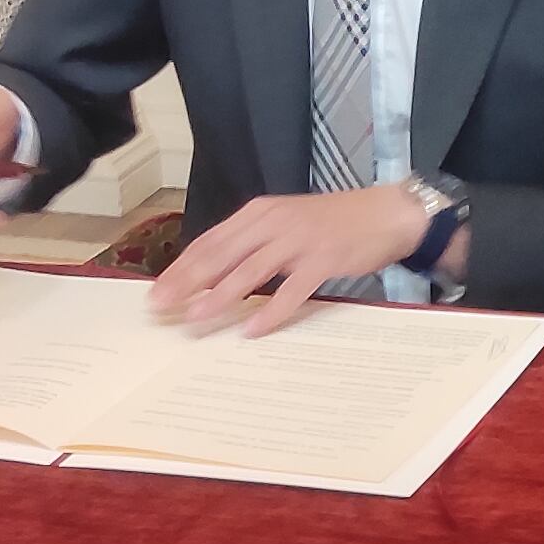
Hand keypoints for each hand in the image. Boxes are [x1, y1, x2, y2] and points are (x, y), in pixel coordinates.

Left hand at [154, 186, 438, 332]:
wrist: (386, 213)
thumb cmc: (335, 222)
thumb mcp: (286, 223)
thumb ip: (254, 242)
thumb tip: (216, 275)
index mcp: (259, 213)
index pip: (209, 242)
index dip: (181, 268)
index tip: (157, 292)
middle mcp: (272, 222)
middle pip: (220, 256)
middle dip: (187, 284)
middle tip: (162, 309)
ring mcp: (298, 240)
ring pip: (248, 272)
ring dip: (219, 297)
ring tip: (195, 319)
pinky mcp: (323, 259)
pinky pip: (291, 290)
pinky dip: (271, 311)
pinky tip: (252, 330)